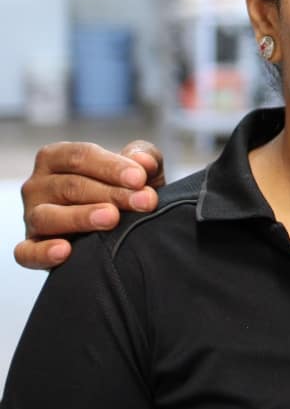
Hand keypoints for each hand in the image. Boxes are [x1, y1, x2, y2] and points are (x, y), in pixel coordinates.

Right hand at [14, 140, 165, 269]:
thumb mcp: (138, 170)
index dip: (112, 166)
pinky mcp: (29, 249)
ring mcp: (31, 217)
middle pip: (70, 186)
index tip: (140, 179)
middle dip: (111, 193)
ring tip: (111, 218)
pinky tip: (65, 250)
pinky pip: (27, 252)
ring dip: (81, 217)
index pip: (80, 157)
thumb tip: (143, 161)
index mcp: (57, 158)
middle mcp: (38, 185)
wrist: (120, 228)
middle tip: (143, 202)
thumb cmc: (124, 190)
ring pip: (48, 216)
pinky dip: (43, 252)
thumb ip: (144, 156)